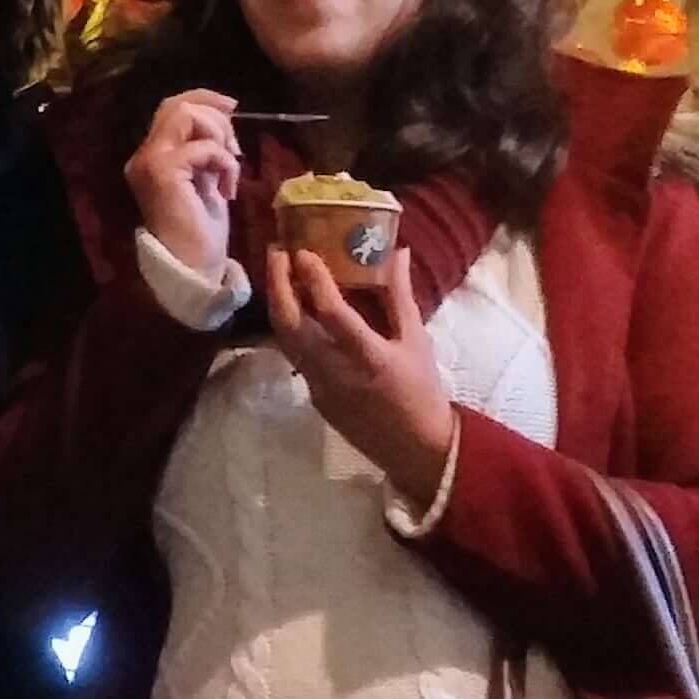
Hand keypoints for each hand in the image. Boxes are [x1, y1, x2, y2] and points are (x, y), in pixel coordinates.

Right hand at [124, 87, 242, 280]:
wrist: (193, 268)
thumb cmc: (201, 231)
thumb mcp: (206, 178)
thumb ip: (206, 148)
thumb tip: (223, 115)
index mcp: (152, 156)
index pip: (171, 108)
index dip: (203, 98)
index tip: (232, 107)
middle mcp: (143, 155)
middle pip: (178, 105)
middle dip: (215, 117)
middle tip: (234, 150)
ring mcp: (150, 163)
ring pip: (186, 115)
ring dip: (220, 136)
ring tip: (230, 167)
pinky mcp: (163, 173)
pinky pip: (203, 147)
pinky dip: (224, 162)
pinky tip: (227, 188)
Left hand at [262, 241, 456, 516]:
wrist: (415, 448)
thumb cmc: (421, 390)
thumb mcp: (417, 340)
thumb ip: (400, 296)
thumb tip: (397, 251)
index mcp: (369, 356)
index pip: (331, 313)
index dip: (313, 279)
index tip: (302, 251)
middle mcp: (336, 371)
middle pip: (291, 326)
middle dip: (277, 285)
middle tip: (277, 252)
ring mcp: (319, 387)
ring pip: (285, 340)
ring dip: (279, 303)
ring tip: (279, 272)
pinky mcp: (313, 396)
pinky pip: (294, 355)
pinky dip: (289, 326)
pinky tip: (294, 305)